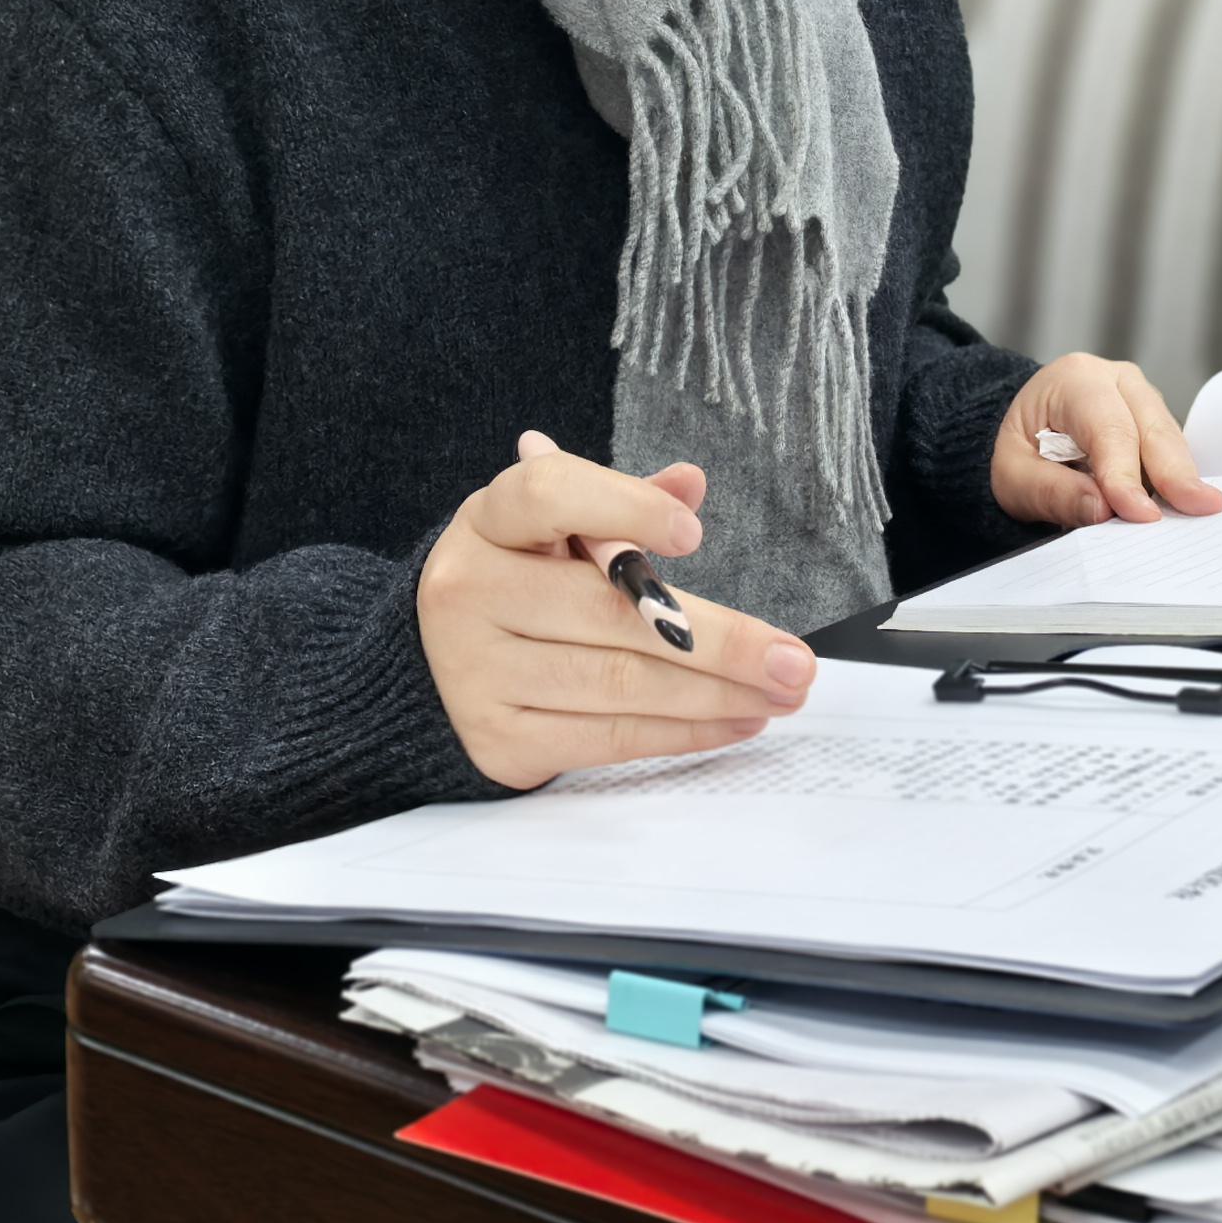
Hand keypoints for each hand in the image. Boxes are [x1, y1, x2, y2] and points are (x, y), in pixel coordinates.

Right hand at [417, 433, 817, 788]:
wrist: (426, 666)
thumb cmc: (516, 581)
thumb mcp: (551, 528)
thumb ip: (620, 504)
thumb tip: (689, 483)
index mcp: (487, 522)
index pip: (549, 495)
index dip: (624, 507)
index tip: (695, 532)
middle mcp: (471, 593)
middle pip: (609, 612)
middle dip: (720, 641)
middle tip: (795, 659)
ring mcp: (479, 672)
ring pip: (620, 684)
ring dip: (716, 694)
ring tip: (782, 693)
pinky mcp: (501, 739)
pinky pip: (610, 738)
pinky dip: (683, 731)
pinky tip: (737, 719)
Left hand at [990, 353, 1221, 528]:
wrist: (1026, 434)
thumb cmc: (1020, 450)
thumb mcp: (1012, 476)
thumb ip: (1052, 492)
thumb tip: (1103, 511)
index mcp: (1076, 380)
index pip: (1108, 428)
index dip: (1125, 473)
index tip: (1139, 514)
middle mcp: (1118, 381)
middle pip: (1152, 428)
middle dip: (1175, 472)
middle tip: (1200, 508)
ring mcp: (1143, 399)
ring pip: (1170, 441)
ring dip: (1181, 479)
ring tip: (1198, 514)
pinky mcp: (1157, 424)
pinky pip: (1173, 452)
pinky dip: (1178, 481)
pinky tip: (1184, 508)